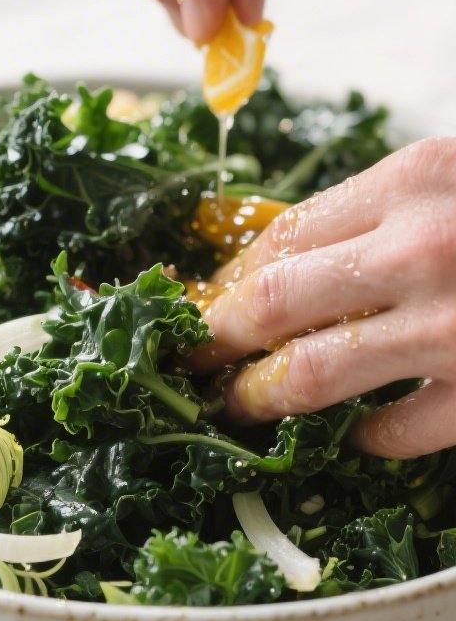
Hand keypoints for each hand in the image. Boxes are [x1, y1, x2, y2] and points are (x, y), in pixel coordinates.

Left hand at [189, 138, 455, 456]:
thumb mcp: (452, 184)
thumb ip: (384, 214)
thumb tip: (291, 264)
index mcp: (412, 182)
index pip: (283, 237)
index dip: (229, 281)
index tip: (205, 306)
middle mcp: (422, 249)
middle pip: (272, 301)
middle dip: (216, 339)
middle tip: (191, 360)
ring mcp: (452, 327)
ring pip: (312, 373)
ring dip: (259, 396)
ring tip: (236, 407)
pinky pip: (397, 431)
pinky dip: (363, 438)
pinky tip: (351, 434)